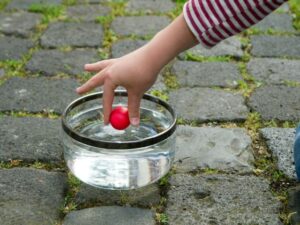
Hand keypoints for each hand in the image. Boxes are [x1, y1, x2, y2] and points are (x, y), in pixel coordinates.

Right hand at [76, 14, 196, 125]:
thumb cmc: (144, 74)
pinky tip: (108, 64)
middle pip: (96, 80)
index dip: (106, 112)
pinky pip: (111, 63)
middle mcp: (110, 70)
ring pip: (102, 67)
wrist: (153, 55)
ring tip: (85, 67)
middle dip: (87, 87)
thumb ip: (134, 107)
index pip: (106, 98)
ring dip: (93, 68)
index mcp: (111, 78)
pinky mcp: (124, 60)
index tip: (106, 123)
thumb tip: (134, 124)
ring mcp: (117, 63)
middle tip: (77, 91)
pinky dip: (106, 64)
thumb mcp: (137, 92)